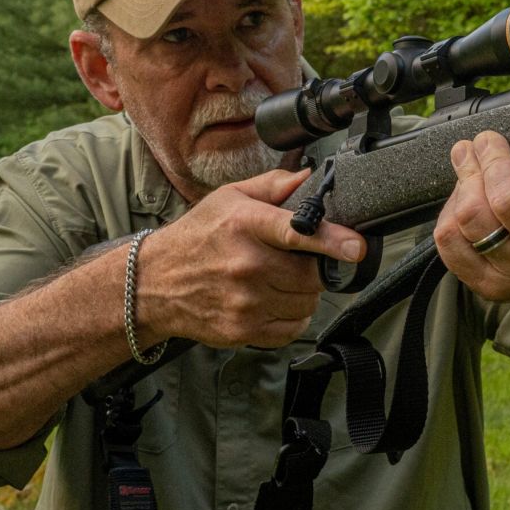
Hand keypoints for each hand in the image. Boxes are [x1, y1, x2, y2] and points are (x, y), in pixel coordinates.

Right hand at [141, 168, 365, 347]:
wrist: (153, 283)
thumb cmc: (196, 238)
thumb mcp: (229, 198)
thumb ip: (273, 186)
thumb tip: (310, 179)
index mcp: (245, 225)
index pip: (297, 232)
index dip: (333, 239)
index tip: (356, 247)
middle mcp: (246, 264)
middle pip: (311, 274)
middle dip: (314, 269)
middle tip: (297, 261)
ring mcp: (244, 301)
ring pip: (307, 303)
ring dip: (304, 293)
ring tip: (278, 280)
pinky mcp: (242, 330)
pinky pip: (292, 328)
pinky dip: (292, 317)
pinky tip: (273, 302)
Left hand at [434, 131, 509, 318]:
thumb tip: (497, 142)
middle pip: (506, 203)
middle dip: (491, 161)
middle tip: (486, 142)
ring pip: (472, 217)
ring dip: (466, 178)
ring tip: (467, 158)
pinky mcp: (487, 284)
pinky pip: (450, 240)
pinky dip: (450, 209)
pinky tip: (460, 196)